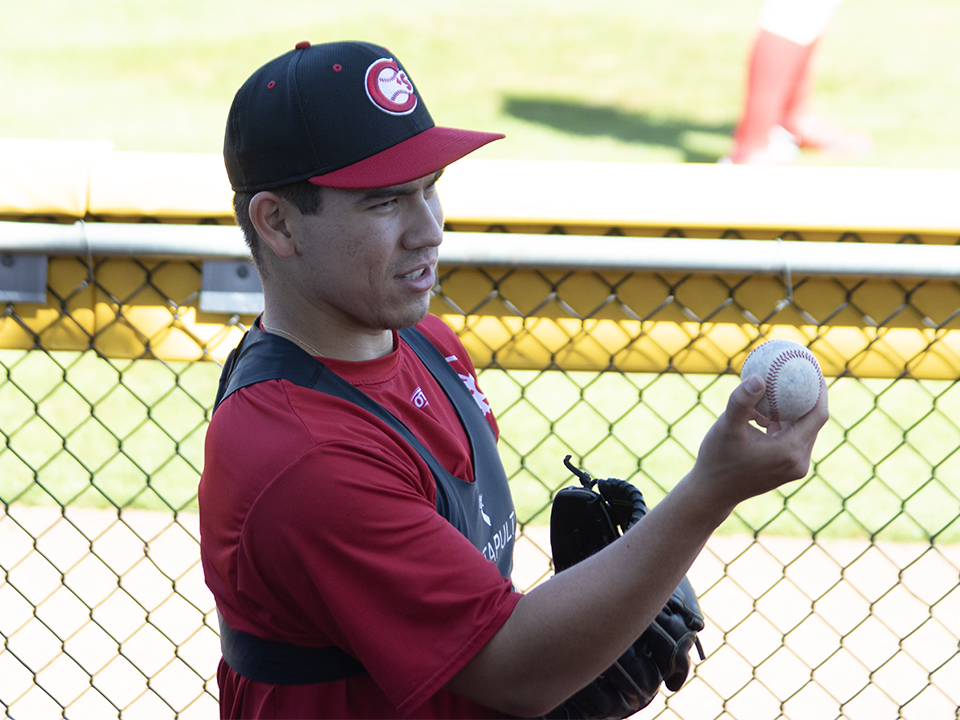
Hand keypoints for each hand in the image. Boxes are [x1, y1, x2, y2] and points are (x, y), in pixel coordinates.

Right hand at [689, 373, 828, 511]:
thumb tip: (759, 377)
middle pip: (814, 421)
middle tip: (799, 371)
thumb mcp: (726, 428)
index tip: (811, 366)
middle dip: (809, 394)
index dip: (819, 388)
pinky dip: (784, 423)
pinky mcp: (787, 469)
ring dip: (795, 409)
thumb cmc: (717, 459)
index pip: (817, 414)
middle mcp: (799, 461)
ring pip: (804, 429)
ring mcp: (795, 467)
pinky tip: (765, 413)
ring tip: (781, 388)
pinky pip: (794, 438)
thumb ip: (742, 402)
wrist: (712, 492)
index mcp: (790, 451)